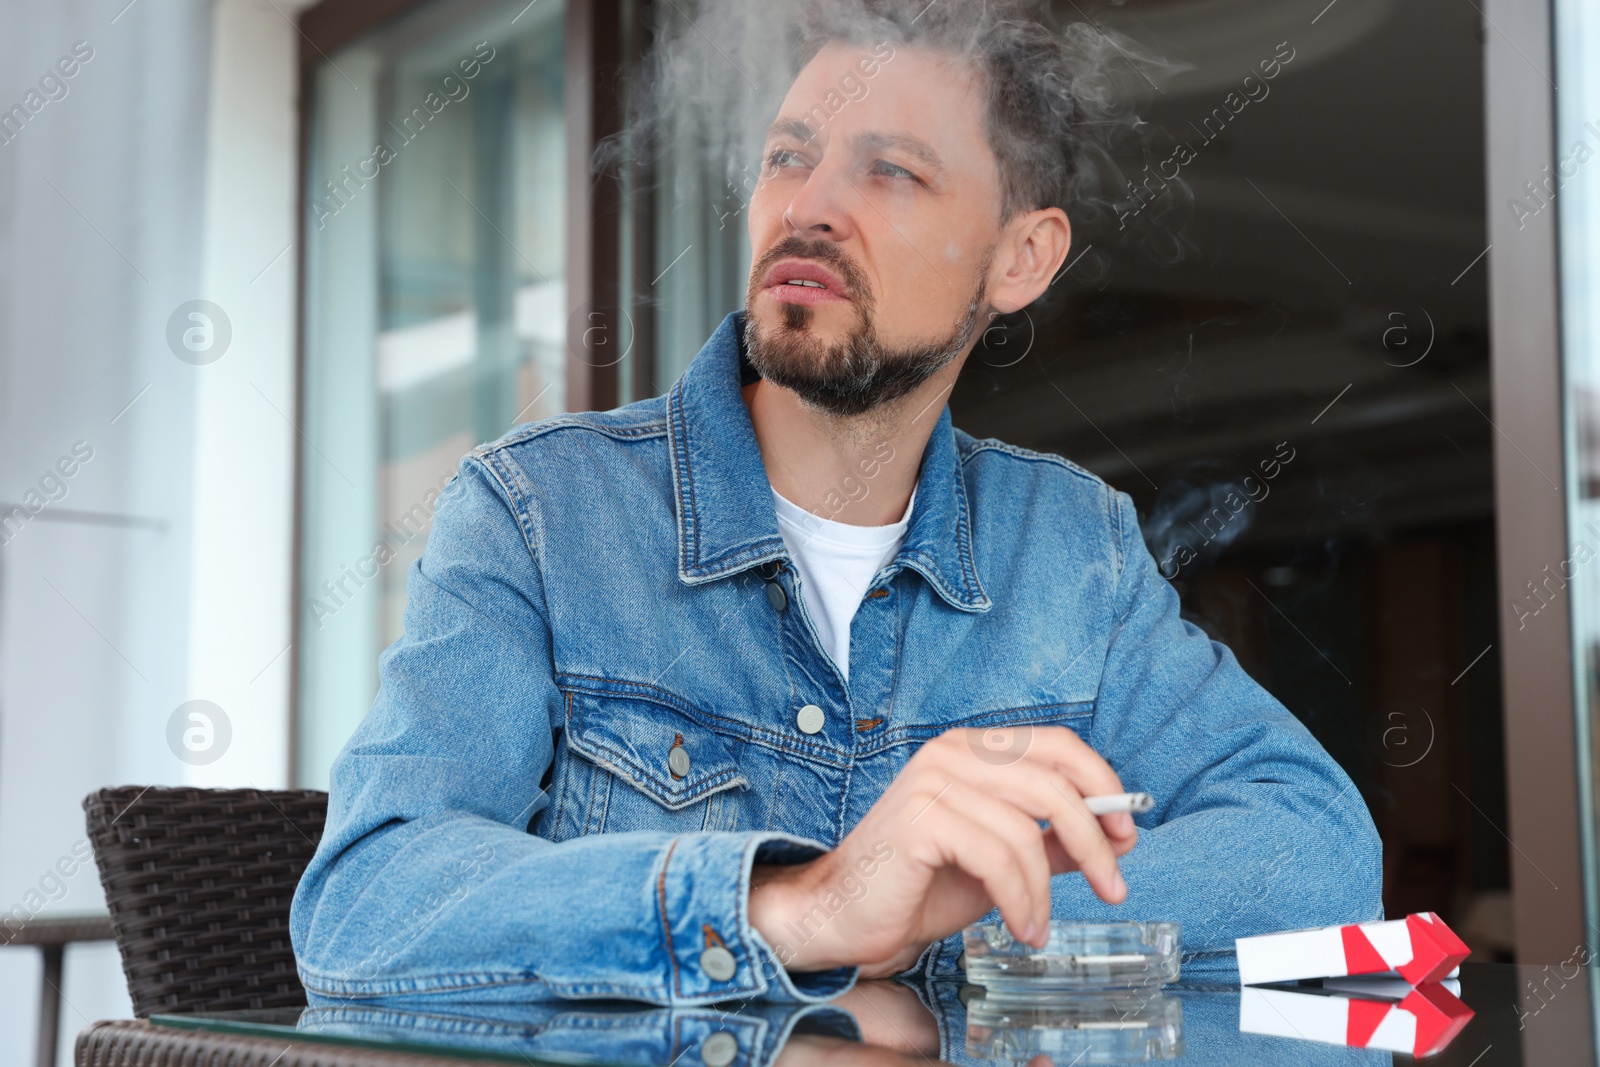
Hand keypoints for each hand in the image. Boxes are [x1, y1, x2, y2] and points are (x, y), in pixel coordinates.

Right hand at [749, 726, 1136, 972]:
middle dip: (1095, 842)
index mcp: (973, 748)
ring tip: (1040, 926)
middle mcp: (952, 751)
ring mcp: (932, 780)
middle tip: (1114, 887)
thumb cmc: (919, 885)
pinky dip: (1021, 900)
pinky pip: (997, 858)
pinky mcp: (920, 819)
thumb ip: (1050, 841)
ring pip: (1028, 830)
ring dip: (1047, 890)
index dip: (1103, 785)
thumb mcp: (1001, 860)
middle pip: (1053, 785)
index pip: (1058, 745)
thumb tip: (1116, 836)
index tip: (1127, 834)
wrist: (845, 915)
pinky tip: (1021, 926)